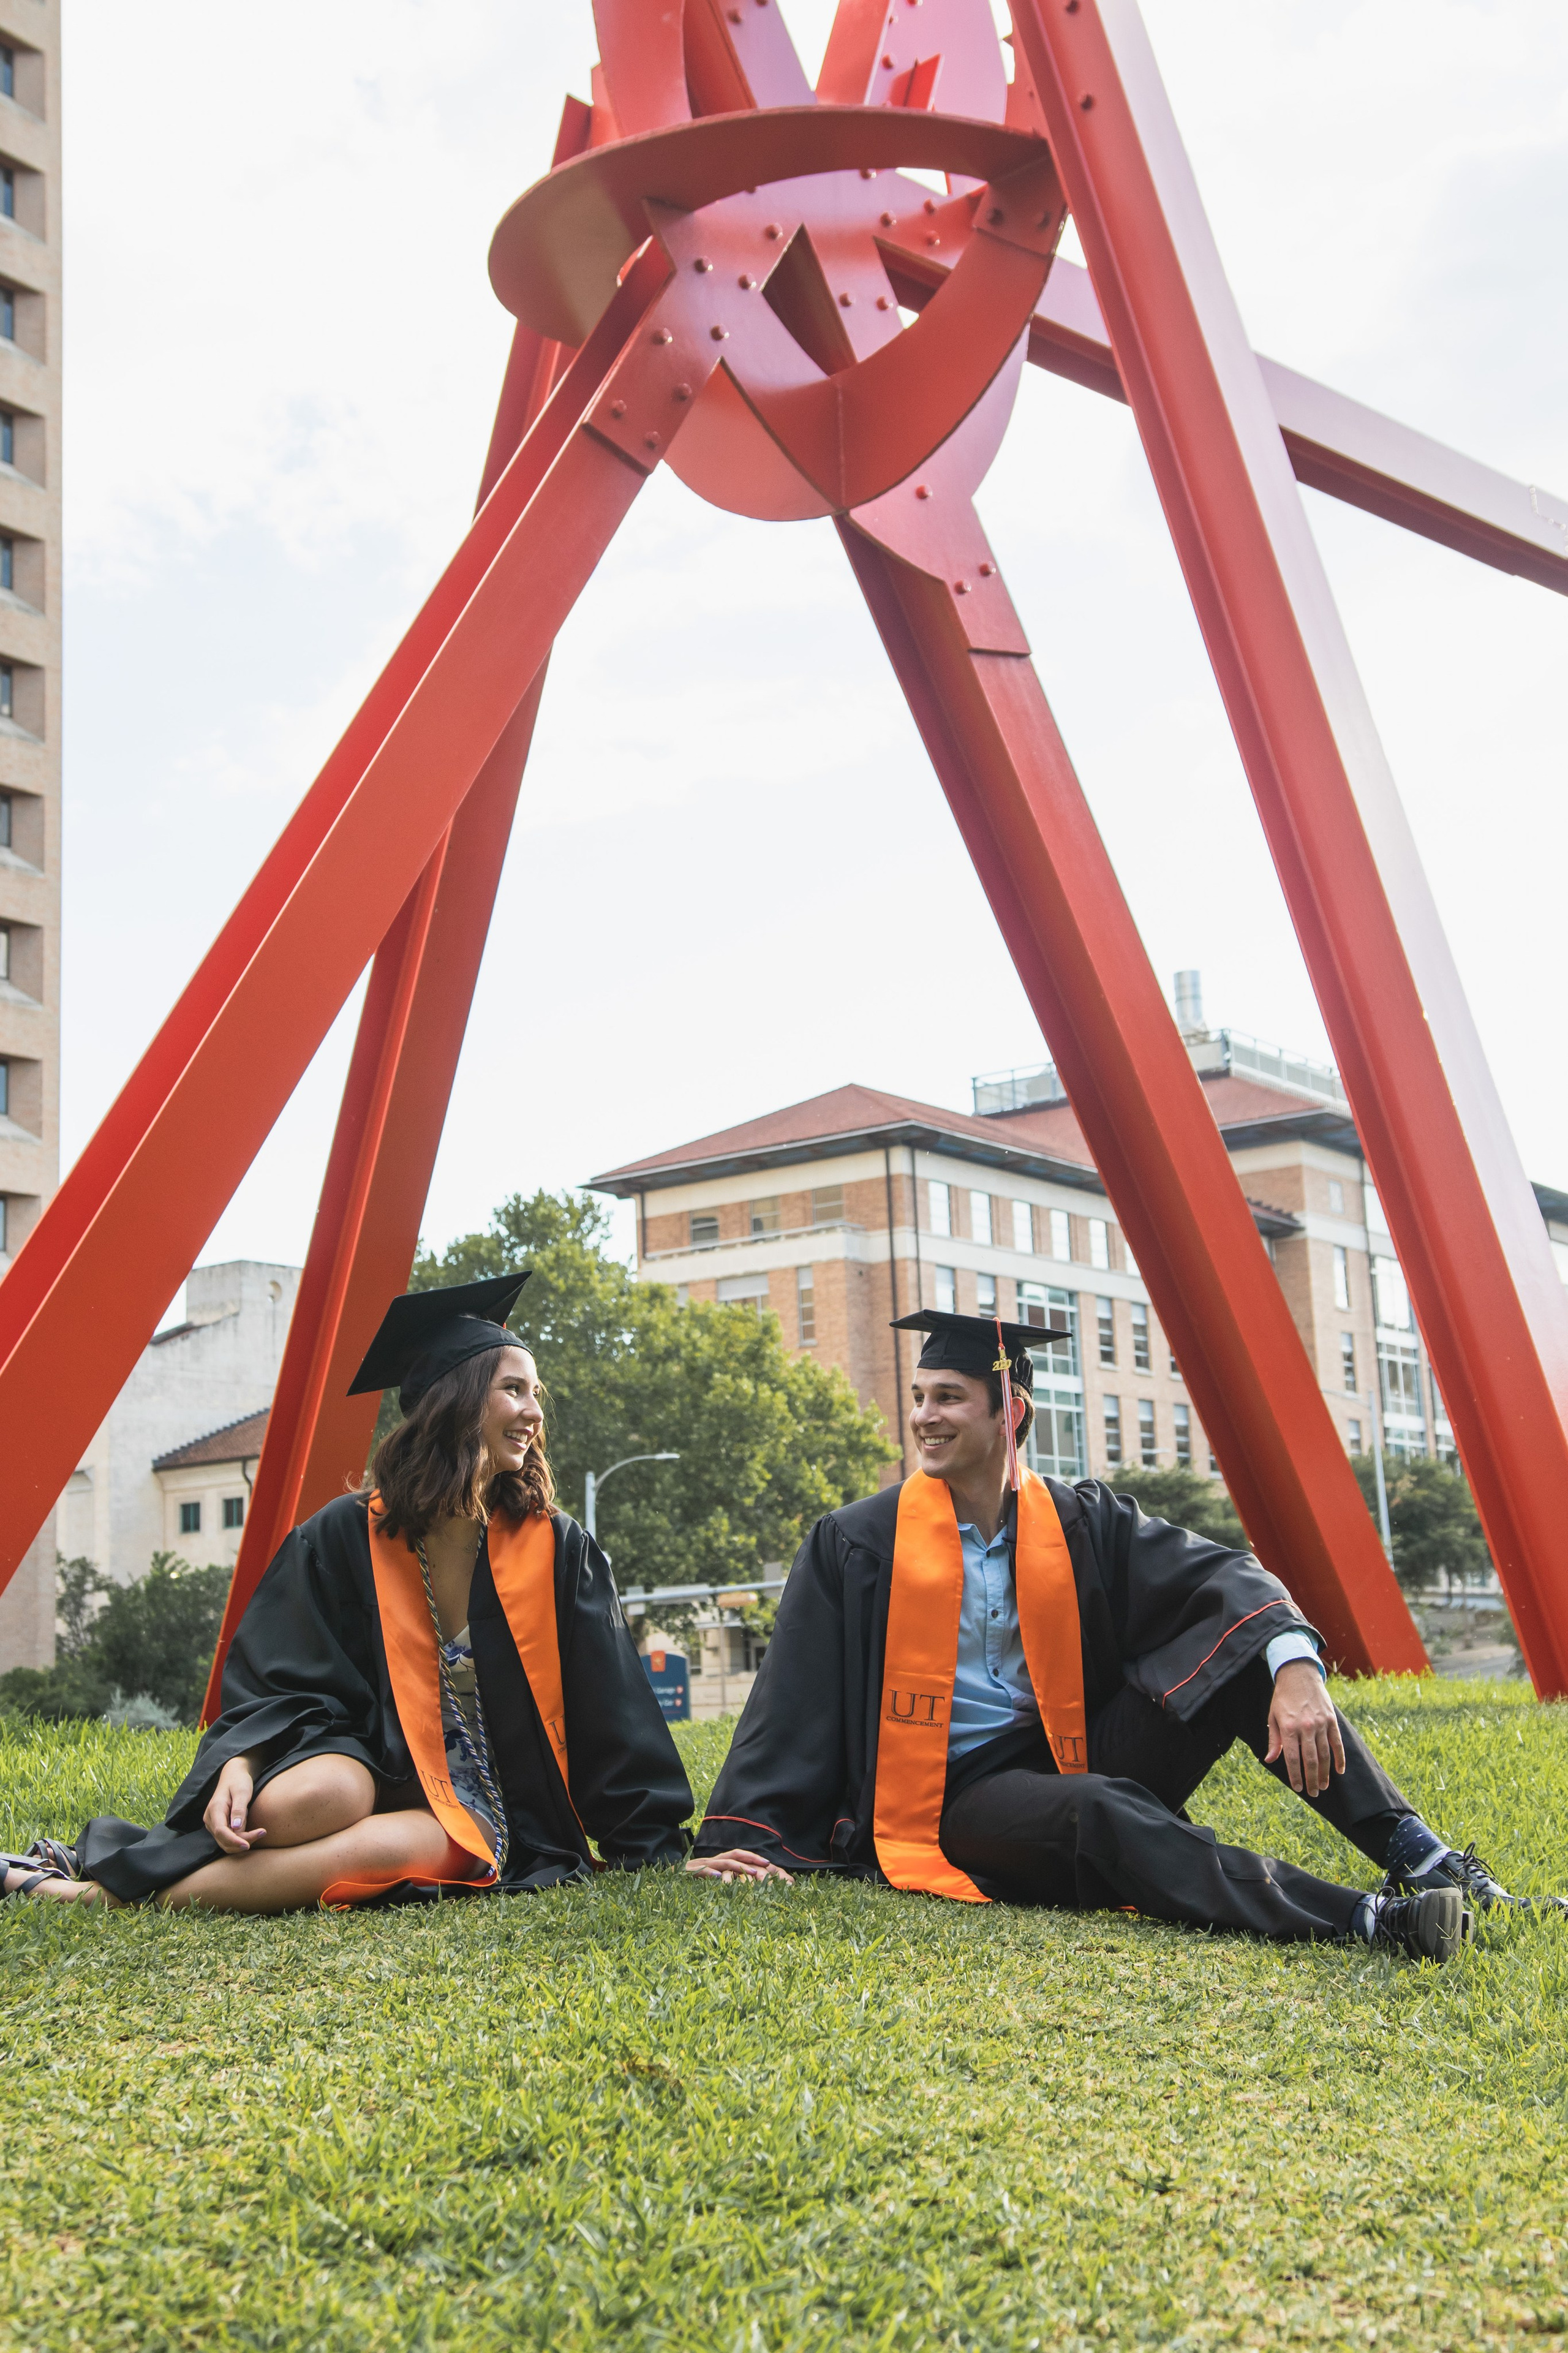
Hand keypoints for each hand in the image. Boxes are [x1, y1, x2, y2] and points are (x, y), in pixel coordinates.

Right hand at [203, 1755, 265, 1854]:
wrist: (234, 1775)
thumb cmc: (239, 1781)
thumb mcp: (242, 1791)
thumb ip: (239, 1809)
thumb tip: (236, 1828)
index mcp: (214, 1809)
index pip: (221, 1831)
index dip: (234, 1841)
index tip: (248, 1845)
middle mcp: (210, 1819)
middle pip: (224, 1840)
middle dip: (242, 1841)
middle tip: (262, 1833)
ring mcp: (213, 1824)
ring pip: (226, 1842)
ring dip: (242, 1841)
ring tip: (259, 1831)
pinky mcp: (219, 1826)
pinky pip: (228, 1838)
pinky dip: (240, 1838)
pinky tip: (253, 1831)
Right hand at [685, 1846, 793, 1885]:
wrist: (664, 1877)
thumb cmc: (687, 1880)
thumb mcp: (708, 1879)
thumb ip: (721, 1879)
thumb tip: (738, 1884)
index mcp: (716, 1862)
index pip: (737, 1855)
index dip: (753, 1858)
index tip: (768, 1864)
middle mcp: (711, 1860)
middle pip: (735, 1854)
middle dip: (752, 1859)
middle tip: (766, 1866)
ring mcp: (701, 1865)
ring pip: (722, 1862)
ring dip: (739, 1867)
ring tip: (752, 1873)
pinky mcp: (690, 1872)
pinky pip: (702, 1871)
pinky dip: (711, 1873)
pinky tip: (719, 1878)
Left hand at [1265, 1659, 1345, 1797]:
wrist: (1299, 1675)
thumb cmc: (1283, 1698)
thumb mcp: (1273, 1716)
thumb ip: (1273, 1740)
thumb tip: (1269, 1760)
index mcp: (1288, 1727)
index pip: (1292, 1758)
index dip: (1295, 1775)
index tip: (1297, 1788)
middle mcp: (1306, 1727)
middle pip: (1310, 1760)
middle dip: (1311, 1779)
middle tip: (1313, 1793)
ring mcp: (1321, 1724)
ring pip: (1325, 1754)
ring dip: (1324, 1773)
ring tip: (1323, 1786)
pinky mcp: (1331, 1720)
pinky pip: (1337, 1743)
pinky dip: (1340, 1758)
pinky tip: (1339, 1771)